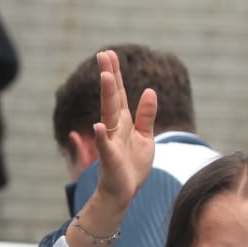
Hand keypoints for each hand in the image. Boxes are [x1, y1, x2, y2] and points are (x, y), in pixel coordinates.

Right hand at [90, 49, 157, 211]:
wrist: (124, 192)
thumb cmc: (133, 166)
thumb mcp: (145, 138)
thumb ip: (146, 116)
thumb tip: (149, 91)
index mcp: (124, 122)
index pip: (119, 93)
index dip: (115, 74)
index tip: (109, 54)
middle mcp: (115, 128)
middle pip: (112, 98)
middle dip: (109, 77)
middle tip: (103, 54)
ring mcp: (111, 142)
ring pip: (109, 115)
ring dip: (107, 96)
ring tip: (105, 77)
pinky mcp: (110, 159)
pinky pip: (105, 146)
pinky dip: (101, 137)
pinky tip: (98, 126)